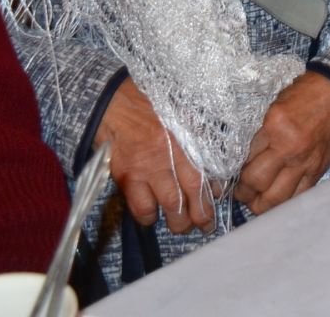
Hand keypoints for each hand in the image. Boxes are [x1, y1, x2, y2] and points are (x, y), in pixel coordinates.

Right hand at [96, 78, 214, 235]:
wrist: (110, 102)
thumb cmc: (147, 103)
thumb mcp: (178, 109)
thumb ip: (195, 130)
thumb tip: (212, 155)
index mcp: (186, 134)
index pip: (208, 167)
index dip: (215, 187)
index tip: (219, 198)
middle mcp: (170, 152)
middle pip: (193, 190)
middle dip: (201, 213)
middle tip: (205, 225)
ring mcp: (147, 167)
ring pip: (170, 203)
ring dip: (179, 220)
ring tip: (182, 228)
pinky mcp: (125, 176)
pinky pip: (140, 206)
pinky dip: (148, 216)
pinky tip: (151, 218)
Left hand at [233, 72, 329, 215]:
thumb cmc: (304, 95)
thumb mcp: (273, 109)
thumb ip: (260, 136)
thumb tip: (244, 162)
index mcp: (275, 128)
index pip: (246, 159)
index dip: (236, 171)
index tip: (234, 176)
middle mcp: (291, 148)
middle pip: (258, 184)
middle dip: (244, 193)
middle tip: (241, 192)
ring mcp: (307, 162)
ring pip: (278, 199)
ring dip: (262, 204)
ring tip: (258, 199)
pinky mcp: (319, 170)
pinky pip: (298, 196)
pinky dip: (286, 200)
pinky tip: (279, 195)